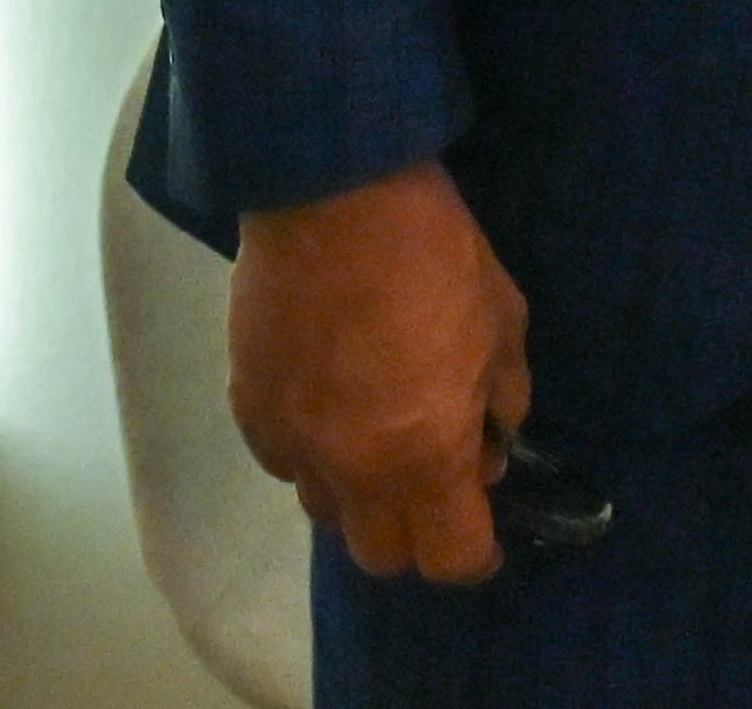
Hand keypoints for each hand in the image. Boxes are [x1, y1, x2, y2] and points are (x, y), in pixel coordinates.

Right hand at [229, 160, 533, 583]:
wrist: (333, 193)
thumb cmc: (435, 252)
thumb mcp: (503, 319)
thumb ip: (502, 399)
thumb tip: (492, 445)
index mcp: (425, 454)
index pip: (450, 558)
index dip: (476, 556)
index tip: (487, 536)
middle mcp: (352, 470)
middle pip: (381, 555)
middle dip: (414, 532)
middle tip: (434, 480)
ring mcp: (292, 443)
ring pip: (326, 511)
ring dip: (359, 492)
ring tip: (377, 434)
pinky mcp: (247, 409)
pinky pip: (284, 462)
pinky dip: (311, 450)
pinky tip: (330, 401)